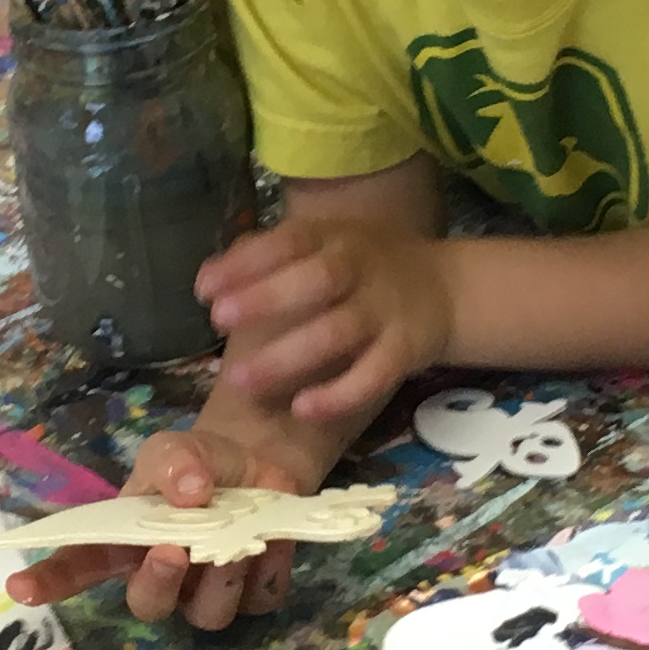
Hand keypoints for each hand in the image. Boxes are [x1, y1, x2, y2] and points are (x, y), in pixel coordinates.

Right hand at [4, 424, 318, 629]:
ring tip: (238, 545)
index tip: (19, 588)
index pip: (78, 565)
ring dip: (220, 581)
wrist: (262, 460)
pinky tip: (271, 540)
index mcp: (125, 541)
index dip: (48, 581)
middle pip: (146, 604)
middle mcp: (161, 575)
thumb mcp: (177, 449)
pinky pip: (258, 602)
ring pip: (206, 614)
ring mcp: (207, 591)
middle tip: (174, 550)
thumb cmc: (201, 462)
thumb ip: (174, 463)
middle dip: (157, 582)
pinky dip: (267, 572)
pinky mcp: (254, 595)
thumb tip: (187, 492)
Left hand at [204, 213, 451, 430]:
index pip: (288, 242)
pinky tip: (302, 409)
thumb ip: (269, 258)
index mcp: (333, 239)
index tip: (203, 289)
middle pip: (318, 280)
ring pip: (338, 333)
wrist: (445, 289)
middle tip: (219, 322)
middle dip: (267, 298)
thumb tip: (207, 279)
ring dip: (288, 356)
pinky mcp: (404, 351)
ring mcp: (384, 311)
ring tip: (239, 379)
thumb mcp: (324, 245)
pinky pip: (373, 375)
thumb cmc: (362, 269)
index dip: (245, 263)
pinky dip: (339, 394)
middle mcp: (360, 270)